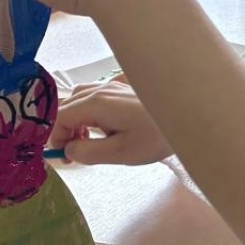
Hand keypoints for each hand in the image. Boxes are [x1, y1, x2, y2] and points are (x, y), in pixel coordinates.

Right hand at [50, 82, 170, 165]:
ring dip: (76, 120)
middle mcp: (100, 90)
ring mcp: (112, 86)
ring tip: (89, 140)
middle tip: (76, 154)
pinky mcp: (123, 88)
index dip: (56, 139)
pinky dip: (90, 111)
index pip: (59, 117)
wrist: (188, 116)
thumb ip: (88, 152)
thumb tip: (69, 150)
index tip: (66, 158)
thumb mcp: (120, 153)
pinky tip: (104, 125)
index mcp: (96, 104)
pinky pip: (95, 95)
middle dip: (65, 131)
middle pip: (66, 106)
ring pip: (79, 99)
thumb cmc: (155, 137)